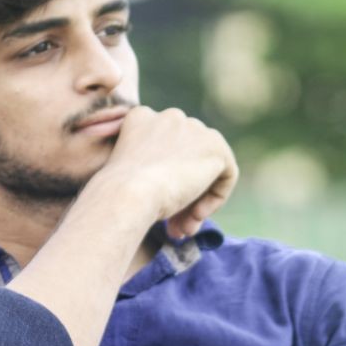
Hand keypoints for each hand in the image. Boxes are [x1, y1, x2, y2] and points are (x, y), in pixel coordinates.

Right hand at [101, 106, 237, 238]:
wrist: (127, 195)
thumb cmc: (119, 194)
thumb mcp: (131, 175)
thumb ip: (153, 171)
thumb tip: (179, 189)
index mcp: (142, 118)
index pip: (166, 151)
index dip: (165, 183)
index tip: (159, 210)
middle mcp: (170, 117)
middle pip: (187, 159)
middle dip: (183, 195)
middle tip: (174, 228)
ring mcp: (194, 128)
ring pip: (206, 168)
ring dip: (197, 201)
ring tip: (184, 228)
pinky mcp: (215, 147)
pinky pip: (226, 175)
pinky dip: (215, 199)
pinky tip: (196, 216)